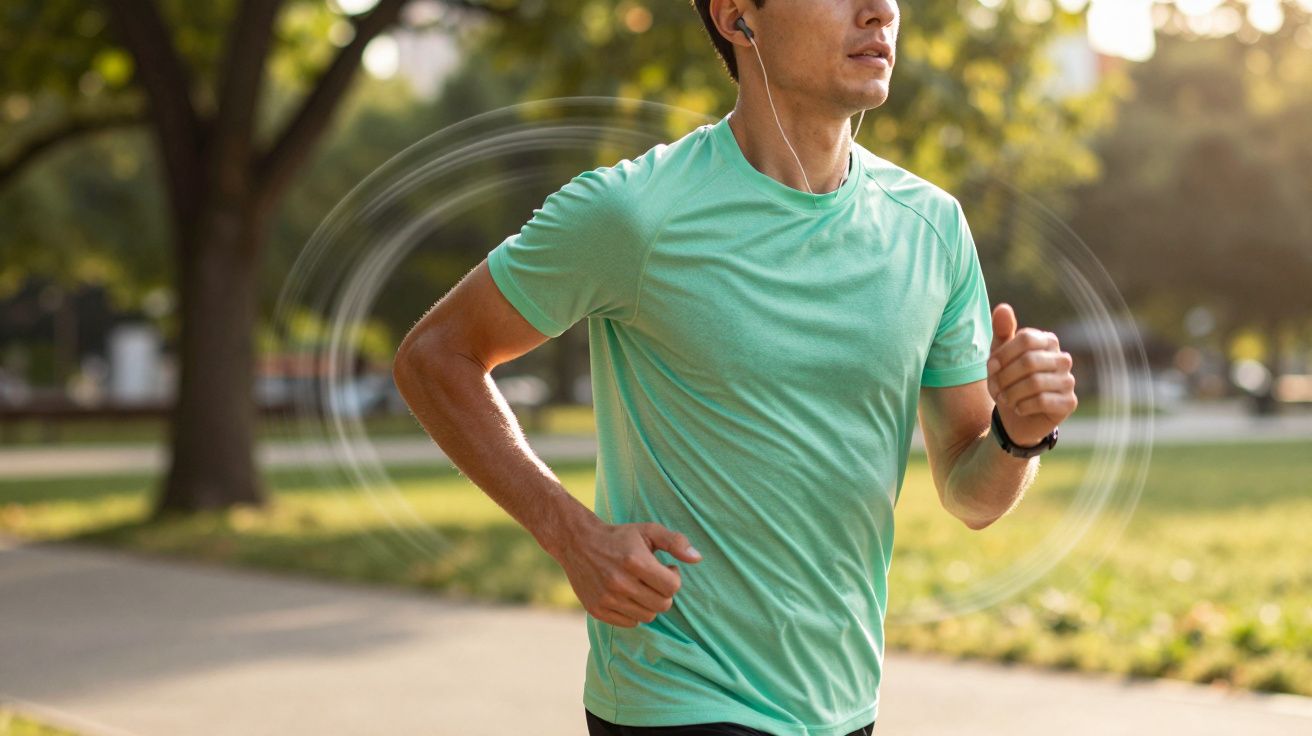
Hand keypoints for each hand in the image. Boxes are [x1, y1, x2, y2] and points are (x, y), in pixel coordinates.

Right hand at [554, 518, 701, 627]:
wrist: (578, 543)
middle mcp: (619, 582)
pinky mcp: (597, 610)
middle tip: (654, 578)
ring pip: (647, 616)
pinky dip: (633, 611)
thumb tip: (697, 559)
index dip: (674, 577)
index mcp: (634, 561)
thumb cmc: (619, 537)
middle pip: (662, 605)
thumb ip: (675, 542)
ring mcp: (607, 598)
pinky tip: (627, 594)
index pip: (672, 587)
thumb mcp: (648, 531)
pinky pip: (630, 623)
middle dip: (663, 592)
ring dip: (649, 603)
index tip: (666, 568)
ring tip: (640, 586)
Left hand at [986, 303, 1077, 446]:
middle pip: (1029, 362)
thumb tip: (1003, 307)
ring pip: (1035, 383)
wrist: (1016, 417)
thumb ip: (1002, 331)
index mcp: (1047, 341)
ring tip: (1005, 399)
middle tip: (995, 389)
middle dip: (1005, 378)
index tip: (991, 368)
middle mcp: (1062, 358)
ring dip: (1011, 394)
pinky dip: (1023, 406)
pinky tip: (1019, 408)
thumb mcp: (999, 356)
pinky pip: (1043, 401)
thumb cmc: (1009, 380)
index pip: (1025, 339)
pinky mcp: (1069, 402)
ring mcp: (1068, 380)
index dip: (1003, 355)